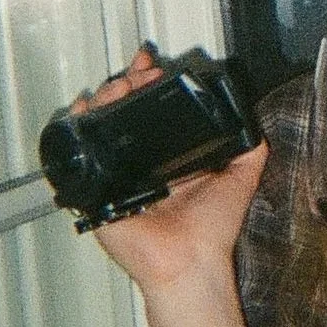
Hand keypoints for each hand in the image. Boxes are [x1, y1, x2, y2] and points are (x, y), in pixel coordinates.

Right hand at [84, 49, 266, 302]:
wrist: (190, 261)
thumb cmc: (211, 231)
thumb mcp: (240, 177)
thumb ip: (249, 147)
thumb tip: (252, 119)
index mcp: (166, 157)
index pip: (151, 110)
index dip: (147, 84)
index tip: (151, 65)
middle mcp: (138, 163)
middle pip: (121, 111)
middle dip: (126, 84)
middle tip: (138, 75)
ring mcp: (115, 174)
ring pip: (98, 125)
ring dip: (104, 99)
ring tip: (120, 88)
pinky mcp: (95, 190)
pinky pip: (77, 155)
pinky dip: (75, 127)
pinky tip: (85, 110)